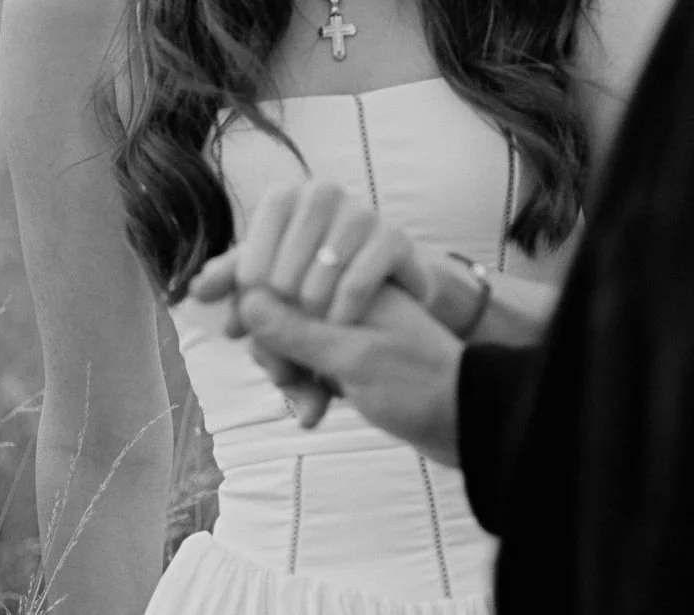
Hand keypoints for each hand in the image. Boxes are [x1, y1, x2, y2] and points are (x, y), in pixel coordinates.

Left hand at [185, 182, 435, 330]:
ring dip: (318, 287)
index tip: (247, 299)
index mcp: (288, 197)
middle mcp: (326, 194)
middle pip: (300, 231)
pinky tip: (340, 321)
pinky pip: (371, 262)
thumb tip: (193, 291)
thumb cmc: (307, 282)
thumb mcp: (268, 277)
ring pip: (336, 246)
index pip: (267, 217)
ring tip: (308, 320)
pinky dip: (352, 293)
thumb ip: (234, 279)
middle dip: (284, 279)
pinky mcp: (395, 239)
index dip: (254, 259)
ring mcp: (363, 213)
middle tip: (277, 315)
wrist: (371, 293)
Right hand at [236, 283, 463, 465]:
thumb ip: (297, 329)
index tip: (225, 325)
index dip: (248, 292)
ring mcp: (349, 325)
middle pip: (279, 307)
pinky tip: (313, 414)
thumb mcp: (352, 356)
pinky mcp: (352, 357)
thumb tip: (246, 299)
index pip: (283, 270)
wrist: (468, 422)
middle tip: (285, 379)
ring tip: (308, 402)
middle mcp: (347, 293)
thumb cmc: (418, 383)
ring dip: (288, 372)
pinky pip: (310, 364)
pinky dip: (307, 388)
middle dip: (271, 347)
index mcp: (351, 276)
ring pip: (291, 340)